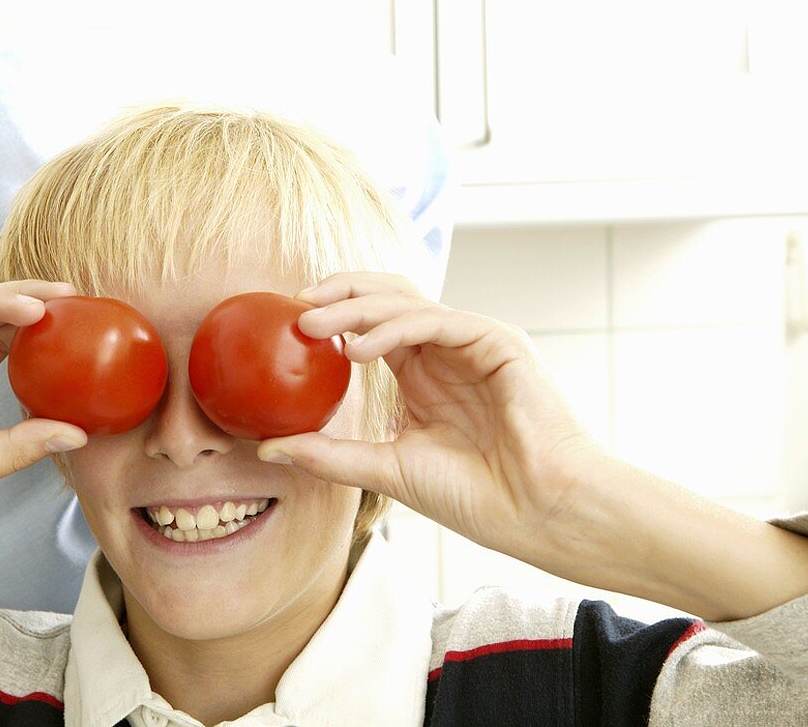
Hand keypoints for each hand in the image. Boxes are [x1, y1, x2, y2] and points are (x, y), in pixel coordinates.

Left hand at [257, 272, 605, 560]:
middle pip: (385, 298)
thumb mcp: (386, 468)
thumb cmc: (476, 495)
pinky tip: (358, 350)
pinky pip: (437, 320)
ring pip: (406, 301)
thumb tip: (267, 448)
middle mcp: (445, 350)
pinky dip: (395, 327)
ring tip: (310, 322)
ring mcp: (473, 342)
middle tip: (293, 306)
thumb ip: (329, 454)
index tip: (284, 327)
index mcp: (422, 373)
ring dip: (355, 307)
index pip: (370, 325)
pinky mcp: (498, 341)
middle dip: (337, 294)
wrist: (540, 514)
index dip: (329, 317)